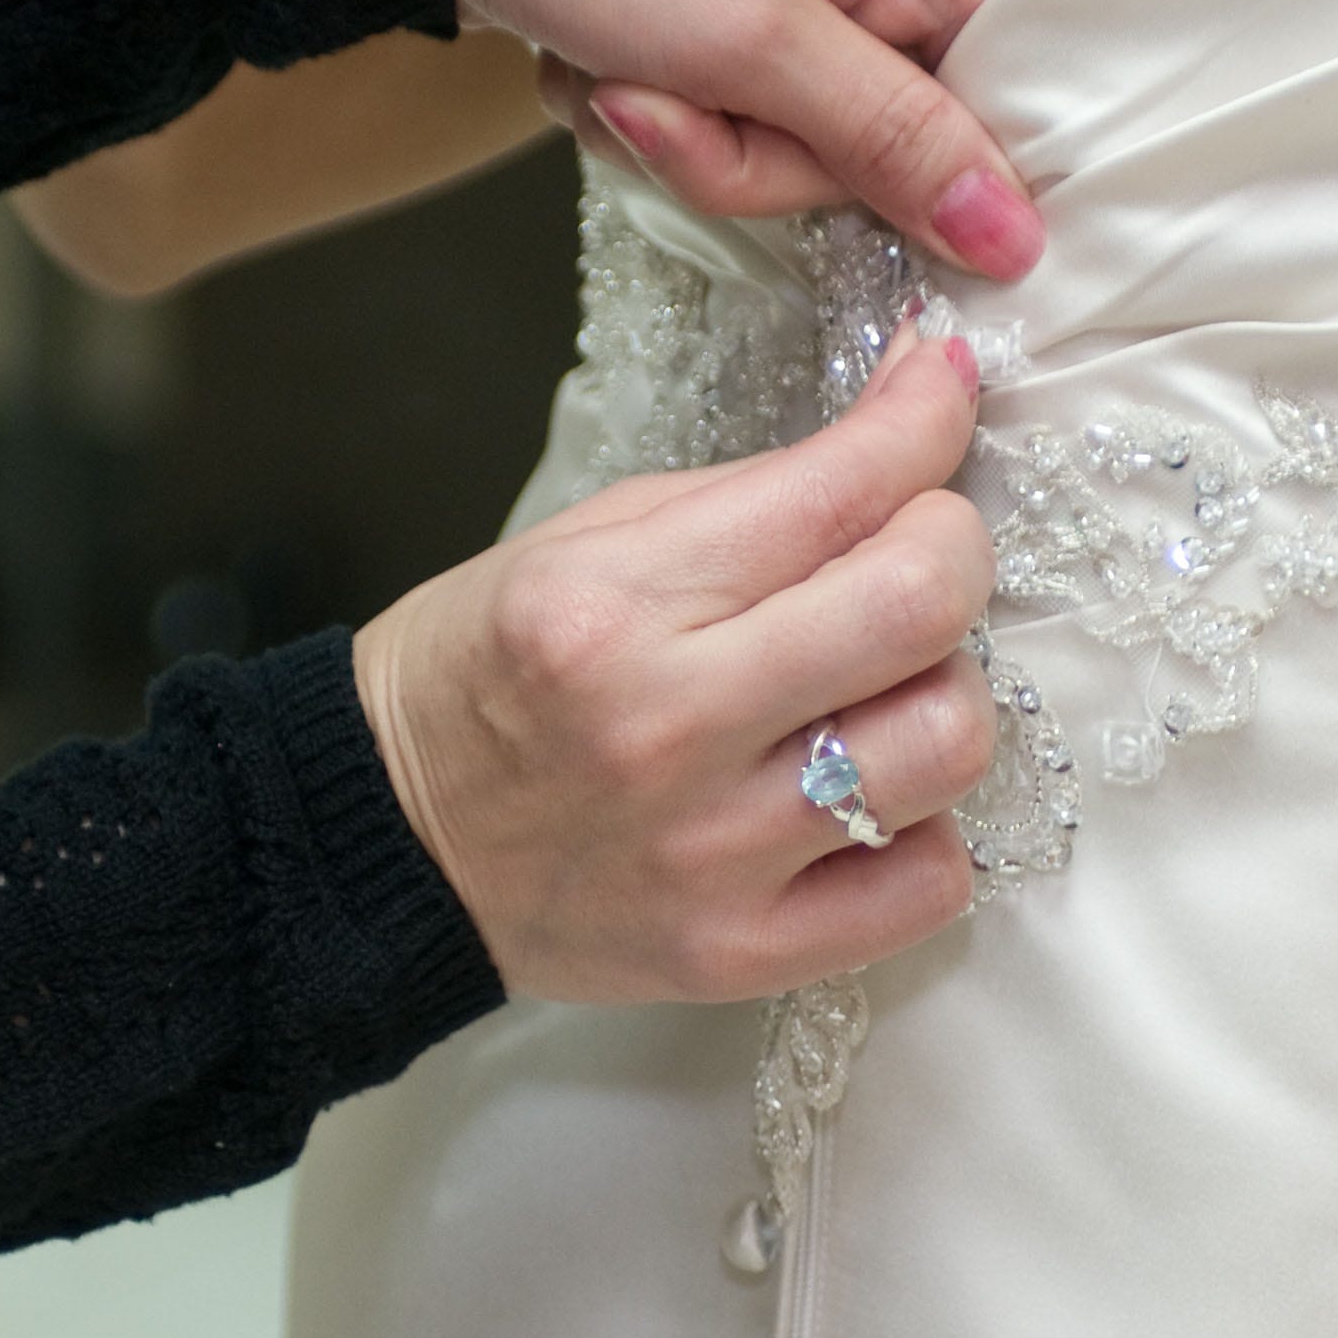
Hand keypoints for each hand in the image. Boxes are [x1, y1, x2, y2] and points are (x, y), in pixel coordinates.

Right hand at [357, 329, 1000, 1000]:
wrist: (386, 845)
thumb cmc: (486, 676)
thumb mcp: (587, 542)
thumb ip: (755, 494)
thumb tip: (913, 415)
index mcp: (616, 602)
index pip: (842, 490)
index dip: (928, 418)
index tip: (946, 386)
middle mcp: (669, 725)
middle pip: (921, 607)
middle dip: (950, 545)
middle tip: (915, 547)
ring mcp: (711, 853)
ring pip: (947, 745)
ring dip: (942, 691)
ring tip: (880, 689)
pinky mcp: (740, 952)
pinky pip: (928, 886)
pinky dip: (923, 830)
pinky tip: (866, 800)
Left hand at [429, 0, 1044, 276]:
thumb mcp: (751, 42)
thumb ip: (892, 143)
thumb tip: (1016, 230)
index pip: (1000, 84)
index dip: (929, 173)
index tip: (849, 208)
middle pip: (878, 125)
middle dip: (752, 147)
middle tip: (660, 102)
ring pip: (784, 126)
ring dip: (681, 128)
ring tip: (607, 65)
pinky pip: (717, 92)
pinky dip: (643, 95)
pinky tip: (584, 51)